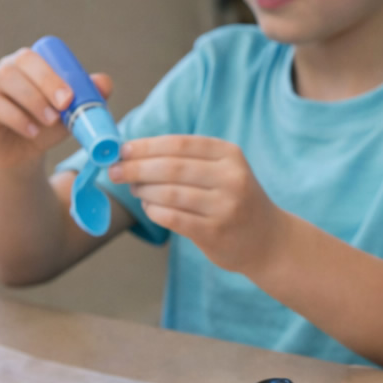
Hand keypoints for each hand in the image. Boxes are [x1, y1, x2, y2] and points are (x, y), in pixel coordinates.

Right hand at [0, 47, 113, 168]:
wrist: (21, 153)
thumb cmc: (47, 126)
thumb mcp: (71, 113)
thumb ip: (89, 96)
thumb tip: (104, 82)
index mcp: (32, 64)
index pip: (41, 56)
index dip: (55, 72)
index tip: (71, 96)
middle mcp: (10, 68)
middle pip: (22, 62)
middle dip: (46, 82)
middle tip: (64, 105)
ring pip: (6, 79)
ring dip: (32, 100)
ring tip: (50, 121)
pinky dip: (16, 118)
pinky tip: (32, 132)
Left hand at [108, 135, 286, 275]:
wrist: (268, 239)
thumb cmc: (235, 200)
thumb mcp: (224, 170)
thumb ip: (188, 159)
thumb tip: (133, 153)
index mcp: (229, 155)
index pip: (179, 144)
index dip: (145, 146)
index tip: (120, 150)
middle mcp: (231, 178)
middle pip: (171, 168)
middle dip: (136, 168)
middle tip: (115, 172)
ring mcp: (225, 206)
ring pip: (169, 193)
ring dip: (144, 191)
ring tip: (135, 190)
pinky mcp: (215, 232)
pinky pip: (172, 218)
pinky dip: (154, 212)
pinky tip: (150, 209)